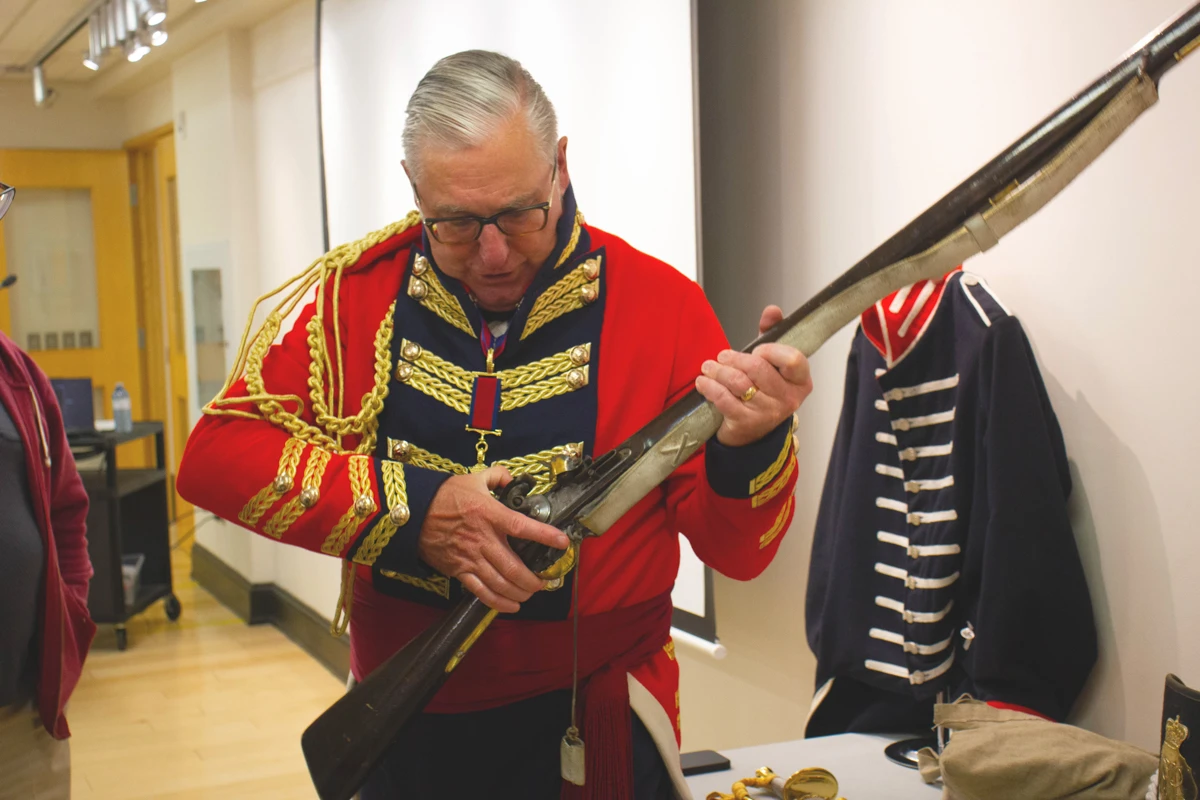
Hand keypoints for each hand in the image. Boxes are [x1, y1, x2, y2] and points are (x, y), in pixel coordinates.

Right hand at [418, 466, 569, 612]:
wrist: (413, 512)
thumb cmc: (445, 495)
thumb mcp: (474, 478)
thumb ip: (498, 476)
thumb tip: (512, 479)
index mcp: (490, 514)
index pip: (522, 527)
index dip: (545, 535)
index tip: (562, 542)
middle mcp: (483, 539)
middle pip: (514, 567)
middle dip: (533, 579)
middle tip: (543, 582)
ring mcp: (471, 558)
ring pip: (500, 583)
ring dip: (519, 592)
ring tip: (529, 593)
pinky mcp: (459, 571)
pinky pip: (481, 592)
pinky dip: (498, 602)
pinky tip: (511, 605)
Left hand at [696, 305, 812, 446]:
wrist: (752, 432)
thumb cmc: (763, 391)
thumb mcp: (771, 362)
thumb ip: (773, 333)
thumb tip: (772, 310)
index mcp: (801, 381)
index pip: (792, 359)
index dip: (771, 350)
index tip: (757, 350)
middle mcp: (788, 398)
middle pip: (758, 368)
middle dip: (734, 358)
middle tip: (722, 356)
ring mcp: (768, 412)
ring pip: (738, 382)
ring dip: (718, 370)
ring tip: (708, 367)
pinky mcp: (747, 423)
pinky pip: (723, 398)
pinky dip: (709, 387)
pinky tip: (703, 382)